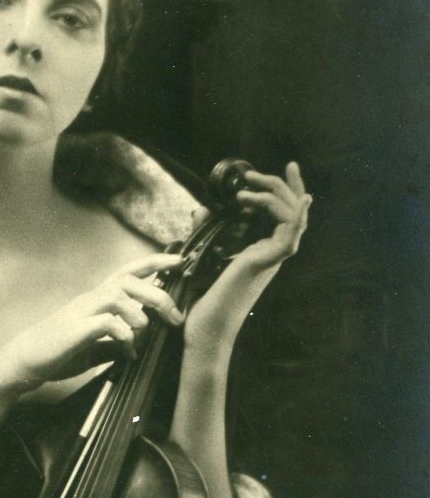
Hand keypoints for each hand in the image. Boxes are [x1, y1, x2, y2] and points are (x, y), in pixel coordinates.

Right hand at [0, 252, 183, 396]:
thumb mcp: (93, 347)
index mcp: (97, 299)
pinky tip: (128, 352)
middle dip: (157, 294)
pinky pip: (106, 323)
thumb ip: (113, 343)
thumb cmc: (58, 351)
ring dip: (140, 313)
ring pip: (117, 295)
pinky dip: (124, 335)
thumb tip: (135, 348)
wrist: (25, 360)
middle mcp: (91, 299)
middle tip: (175, 315)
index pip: (128, 272)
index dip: (154, 262)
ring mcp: (82, 312)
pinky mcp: (74, 330)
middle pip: (128, 280)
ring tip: (145, 333)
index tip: (179, 260)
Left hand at [183, 161, 310, 358]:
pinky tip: (267, 200)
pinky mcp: (264, 263)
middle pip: (294, 210)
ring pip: (293, 216)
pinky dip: (288, 213)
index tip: (284, 167)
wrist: (204, 331)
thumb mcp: (203, 256)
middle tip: (252, 174)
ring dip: (273, 194)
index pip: (285, 214)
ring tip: (244, 190)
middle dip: (280, 184)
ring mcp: (271, 258)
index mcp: (262, 251)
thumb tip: (202, 209)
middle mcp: (272, 253)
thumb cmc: (203, 302)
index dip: (287, 190)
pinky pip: (288, 234)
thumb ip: (205, 231)